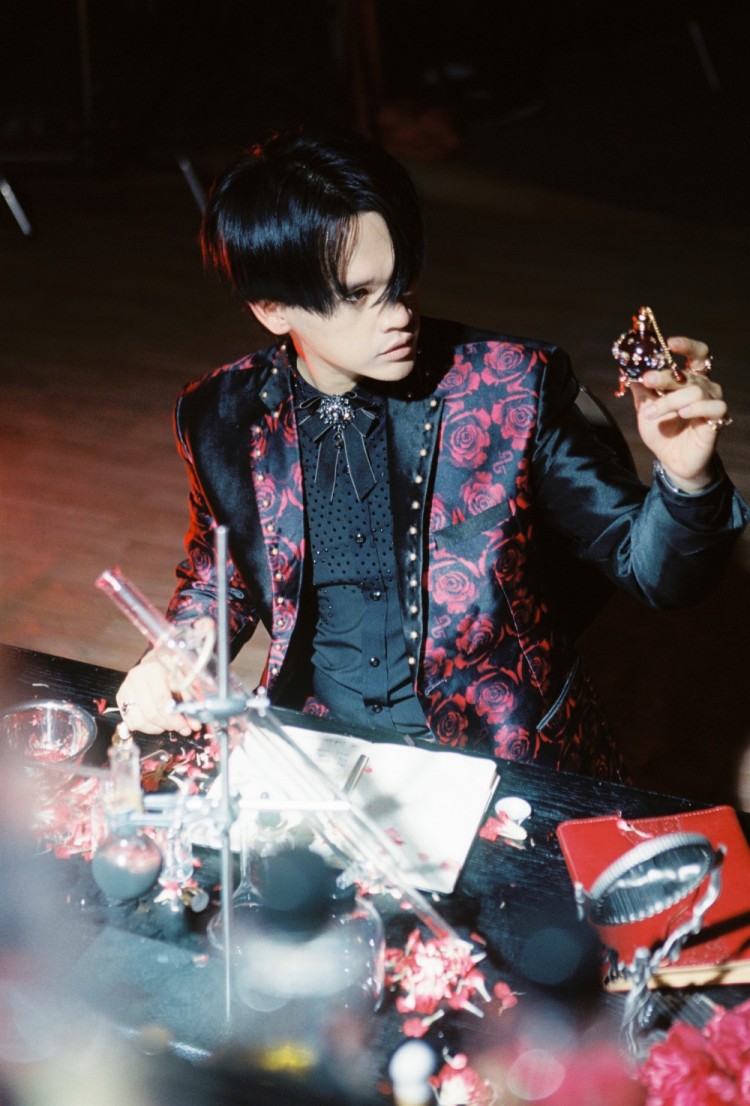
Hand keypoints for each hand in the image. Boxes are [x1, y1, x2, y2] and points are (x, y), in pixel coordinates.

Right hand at [115, 618, 215, 735]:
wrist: (160, 655)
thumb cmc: (178, 663)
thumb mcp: (192, 667)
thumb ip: (198, 686)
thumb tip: (199, 712)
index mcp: (155, 667)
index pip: (164, 701)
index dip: (178, 717)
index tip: (190, 726)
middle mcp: (137, 676)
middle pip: (152, 712)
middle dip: (171, 724)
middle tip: (185, 728)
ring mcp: (126, 686)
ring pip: (141, 720)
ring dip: (159, 727)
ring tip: (172, 723)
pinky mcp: (121, 696)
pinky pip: (132, 721)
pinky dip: (147, 726)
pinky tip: (159, 721)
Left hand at [630, 336, 729, 491]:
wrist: (671, 460)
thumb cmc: (661, 430)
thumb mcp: (644, 408)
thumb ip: (640, 390)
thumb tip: (627, 368)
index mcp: (688, 378)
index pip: (695, 354)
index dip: (686, 345)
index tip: (669, 343)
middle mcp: (703, 386)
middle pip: (688, 373)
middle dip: (665, 375)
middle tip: (647, 380)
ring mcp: (712, 401)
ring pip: (694, 391)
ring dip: (669, 401)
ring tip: (651, 413)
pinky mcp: (717, 419)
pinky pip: (713, 407)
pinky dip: (696, 408)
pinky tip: (682, 414)